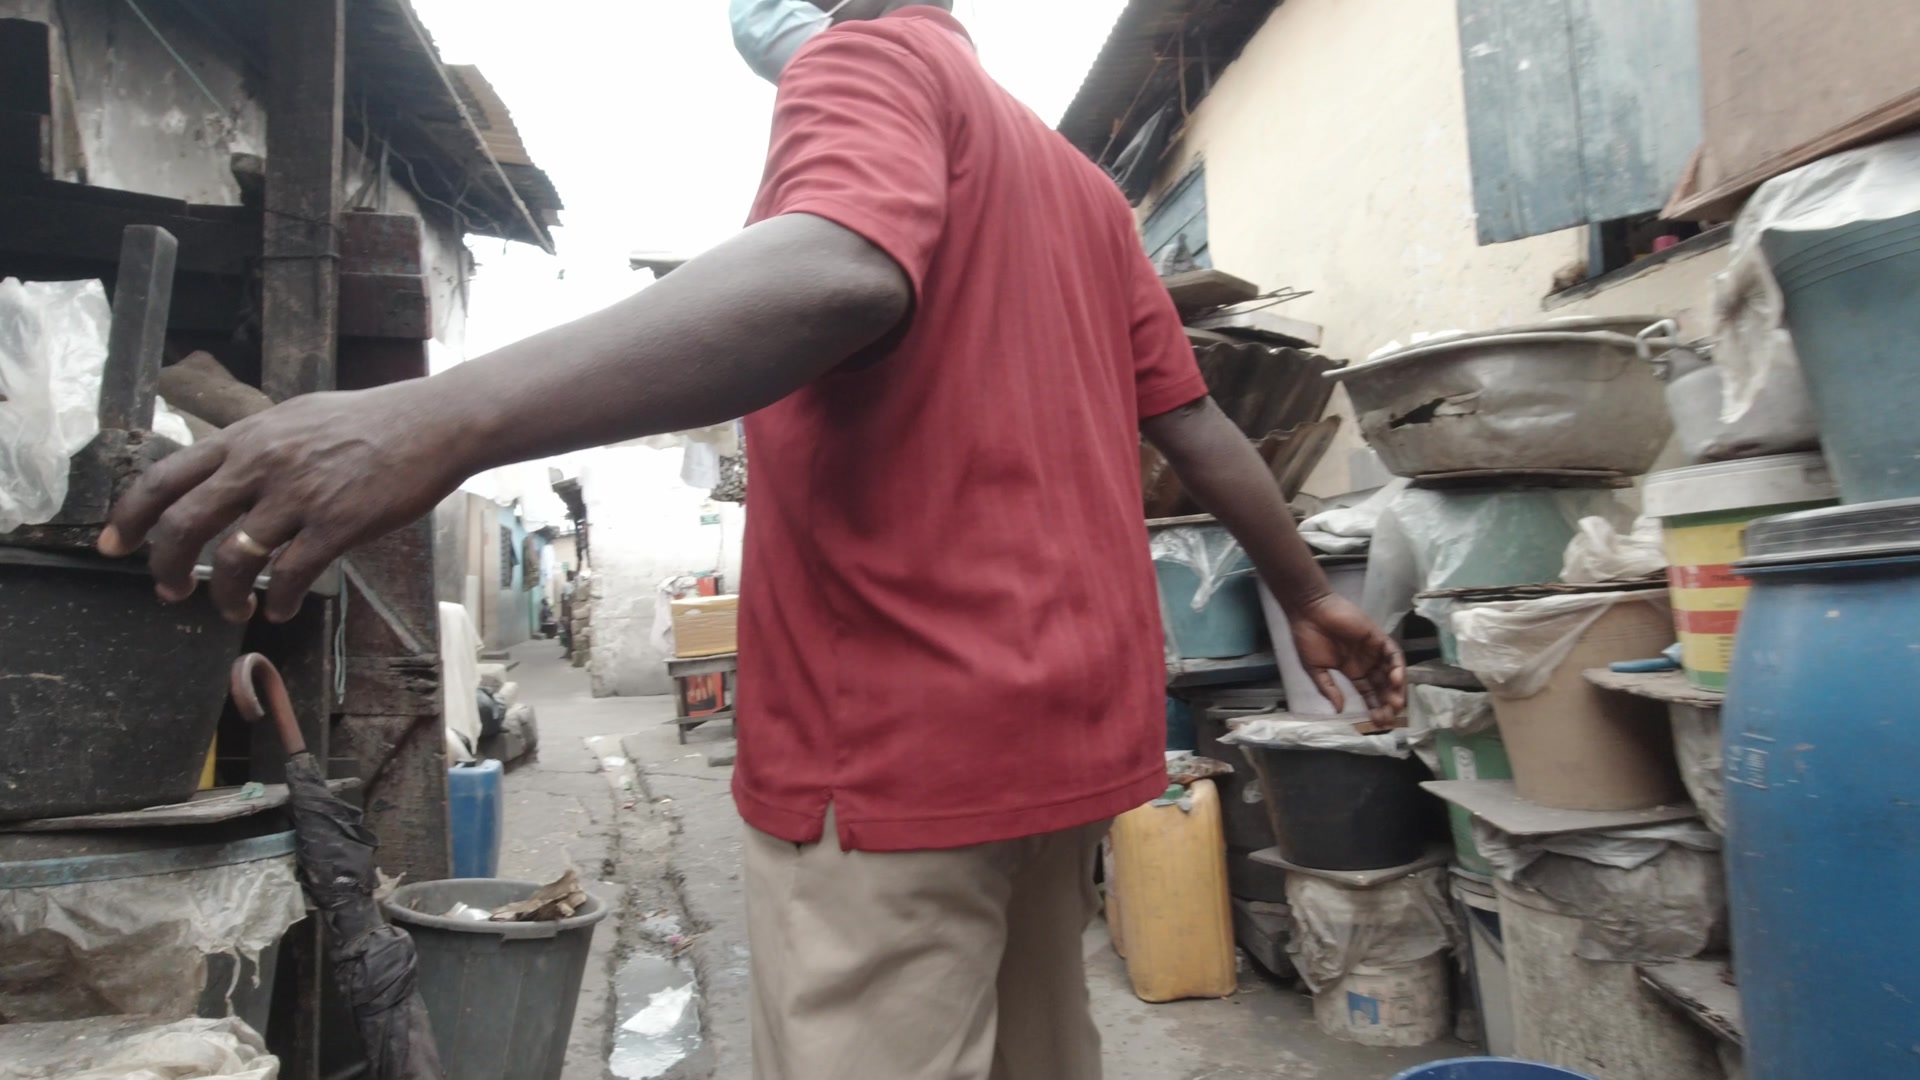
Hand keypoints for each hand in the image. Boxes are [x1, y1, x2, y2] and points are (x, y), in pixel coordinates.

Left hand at [97, 383, 462, 623]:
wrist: (433, 424)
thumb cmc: (371, 421)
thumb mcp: (296, 418)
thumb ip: (256, 446)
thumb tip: (225, 470)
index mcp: (246, 439)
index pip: (163, 478)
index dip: (129, 517)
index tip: (115, 546)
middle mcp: (262, 465)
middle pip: (183, 525)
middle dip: (164, 568)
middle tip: (169, 591)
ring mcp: (299, 496)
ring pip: (234, 560)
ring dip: (224, 596)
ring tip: (234, 609)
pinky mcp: (338, 524)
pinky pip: (292, 575)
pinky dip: (281, 601)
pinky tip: (282, 609)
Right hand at [1287, 593, 1405, 725]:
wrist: (1308, 612)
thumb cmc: (1307, 638)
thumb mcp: (1314, 669)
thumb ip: (1328, 688)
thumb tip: (1340, 710)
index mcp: (1351, 671)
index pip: (1368, 693)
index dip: (1374, 707)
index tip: (1378, 723)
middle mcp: (1366, 662)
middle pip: (1383, 686)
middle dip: (1388, 702)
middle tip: (1391, 717)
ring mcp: (1373, 650)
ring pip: (1391, 672)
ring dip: (1396, 688)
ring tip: (1396, 703)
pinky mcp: (1377, 637)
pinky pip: (1392, 653)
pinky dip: (1397, 666)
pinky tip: (1395, 679)